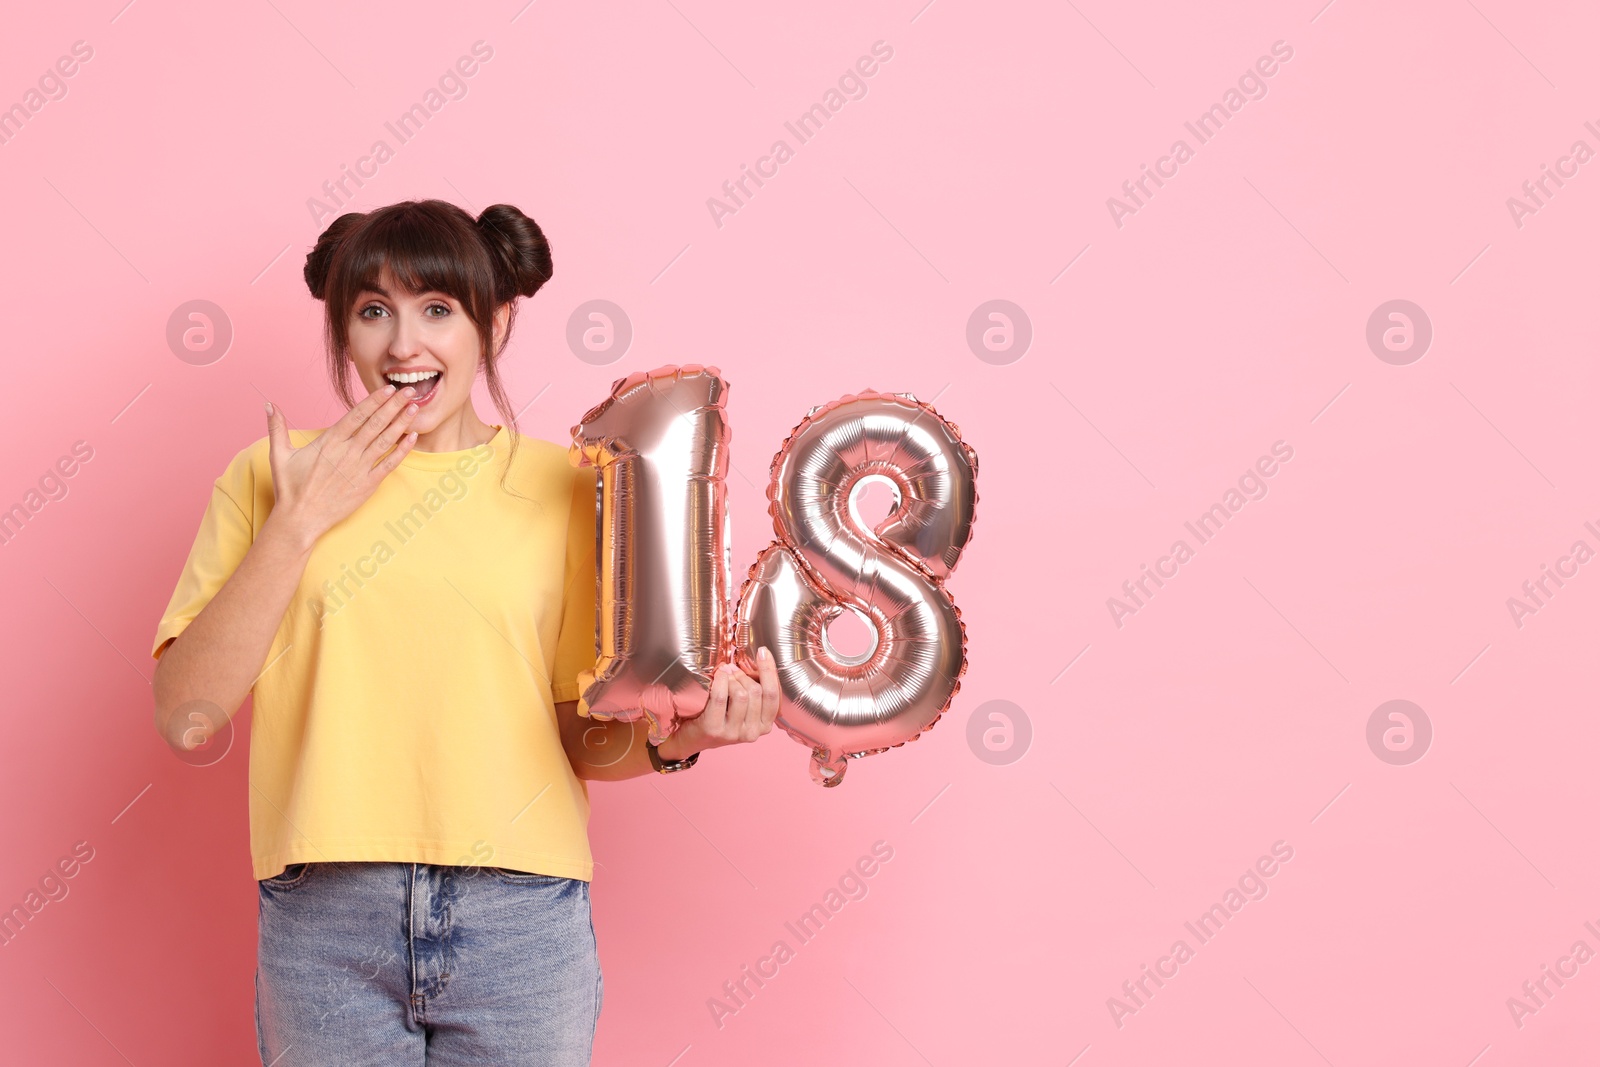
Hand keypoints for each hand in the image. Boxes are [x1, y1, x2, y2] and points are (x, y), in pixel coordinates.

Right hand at [263, 385, 419, 544]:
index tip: (388, 389)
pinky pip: (389, 464)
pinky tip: (412, 437)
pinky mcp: (368, 485)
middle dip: (394, 405)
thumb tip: (269, 404)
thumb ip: (277, 427)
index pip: (356, 415)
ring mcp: (359, 469)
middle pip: (375, 423)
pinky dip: (402, 450)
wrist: (300, 520)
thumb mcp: (279, 454)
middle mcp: (347, 452)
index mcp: (329, 442)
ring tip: (415, 408)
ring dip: (401, 423)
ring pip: (385, 441)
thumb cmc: (290, 488)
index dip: (374, 400)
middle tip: (410, 391)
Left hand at [656, 647, 781, 759]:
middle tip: (732, 670)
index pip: (773, 695)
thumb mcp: (745, 709)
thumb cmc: (722, 717)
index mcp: (765, 725)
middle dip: (743, 675)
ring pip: (741, 694)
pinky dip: (720, 682)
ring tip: (724, 676)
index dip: (769, 670)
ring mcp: (734, 733)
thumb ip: (755, 692)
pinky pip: (721, 698)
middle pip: (756, 692)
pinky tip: (718, 676)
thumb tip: (759, 660)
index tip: (763, 651)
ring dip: (731, 679)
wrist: (694, 738)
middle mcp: (753, 732)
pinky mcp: (715, 729)